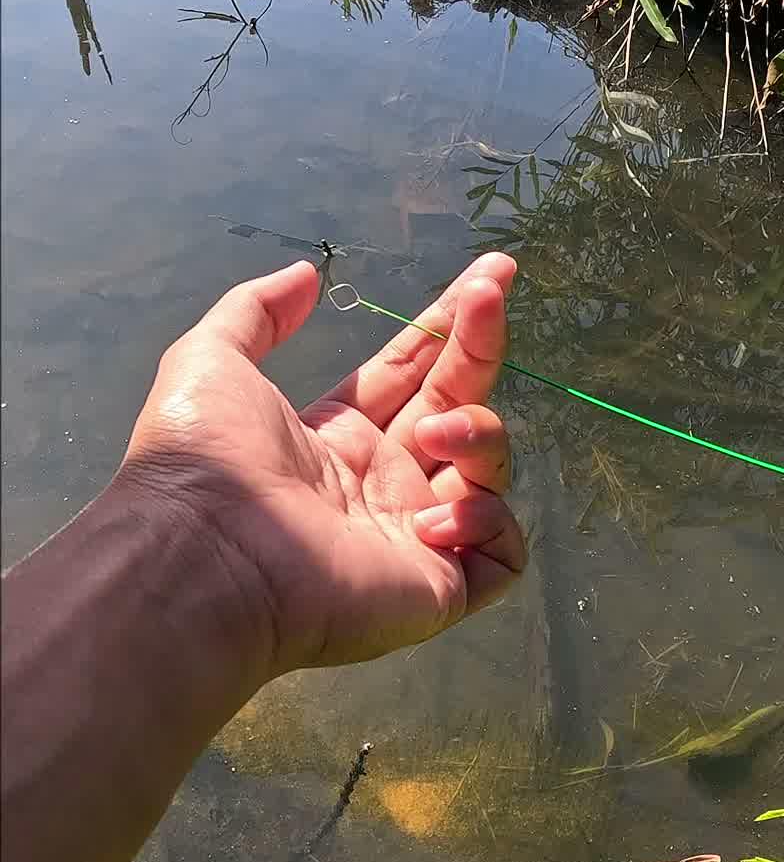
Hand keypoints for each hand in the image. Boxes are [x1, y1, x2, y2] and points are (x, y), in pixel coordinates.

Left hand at [118, 252, 524, 679]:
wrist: (205, 557)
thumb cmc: (206, 460)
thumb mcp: (211, 359)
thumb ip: (257, 310)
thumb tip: (306, 275)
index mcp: (340, 435)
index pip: (413, 370)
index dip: (450, 323)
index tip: (491, 274)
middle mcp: (383, 481)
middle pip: (459, 401)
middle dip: (480, 343)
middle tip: (491, 291)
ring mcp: (413, 536)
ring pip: (487, 469)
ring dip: (477, 433)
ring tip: (433, 434)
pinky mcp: (437, 587)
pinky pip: (500, 553)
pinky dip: (483, 522)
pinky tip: (430, 518)